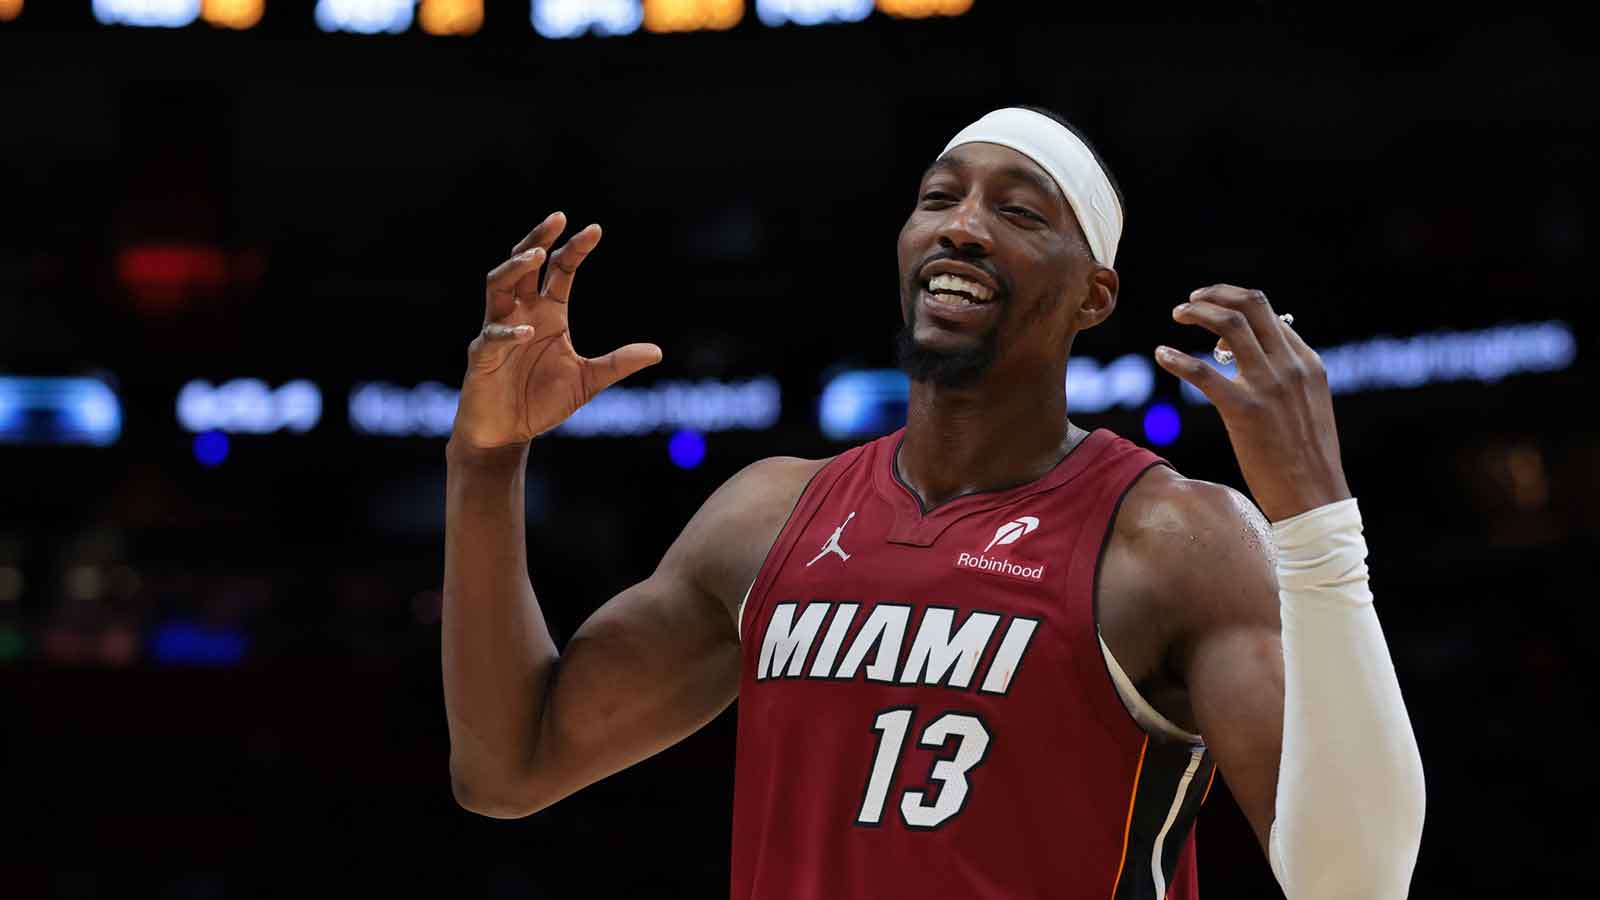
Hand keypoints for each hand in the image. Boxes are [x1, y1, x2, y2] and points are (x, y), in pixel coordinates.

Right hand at [452, 212, 662, 451]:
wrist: (507, 433)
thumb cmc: (541, 403)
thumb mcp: (587, 382)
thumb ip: (617, 364)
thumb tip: (657, 352)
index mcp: (549, 312)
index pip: (560, 271)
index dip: (575, 249)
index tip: (594, 230)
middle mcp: (522, 312)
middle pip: (524, 264)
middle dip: (538, 239)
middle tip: (557, 218)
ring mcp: (499, 329)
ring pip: (498, 285)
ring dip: (516, 267)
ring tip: (537, 254)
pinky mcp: (482, 355)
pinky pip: (493, 335)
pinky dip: (509, 332)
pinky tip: (528, 331)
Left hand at [1153, 285, 1350, 521]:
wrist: (1313, 494)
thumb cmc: (1305, 454)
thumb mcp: (1308, 403)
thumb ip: (1288, 372)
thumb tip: (1257, 346)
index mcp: (1307, 361)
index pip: (1268, 312)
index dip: (1235, 304)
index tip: (1212, 311)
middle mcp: (1290, 366)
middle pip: (1251, 305)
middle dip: (1215, 294)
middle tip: (1190, 300)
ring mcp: (1268, 385)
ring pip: (1229, 324)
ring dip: (1198, 312)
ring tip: (1178, 315)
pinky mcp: (1244, 410)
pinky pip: (1203, 372)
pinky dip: (1177, 359)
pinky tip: (1161, 355)